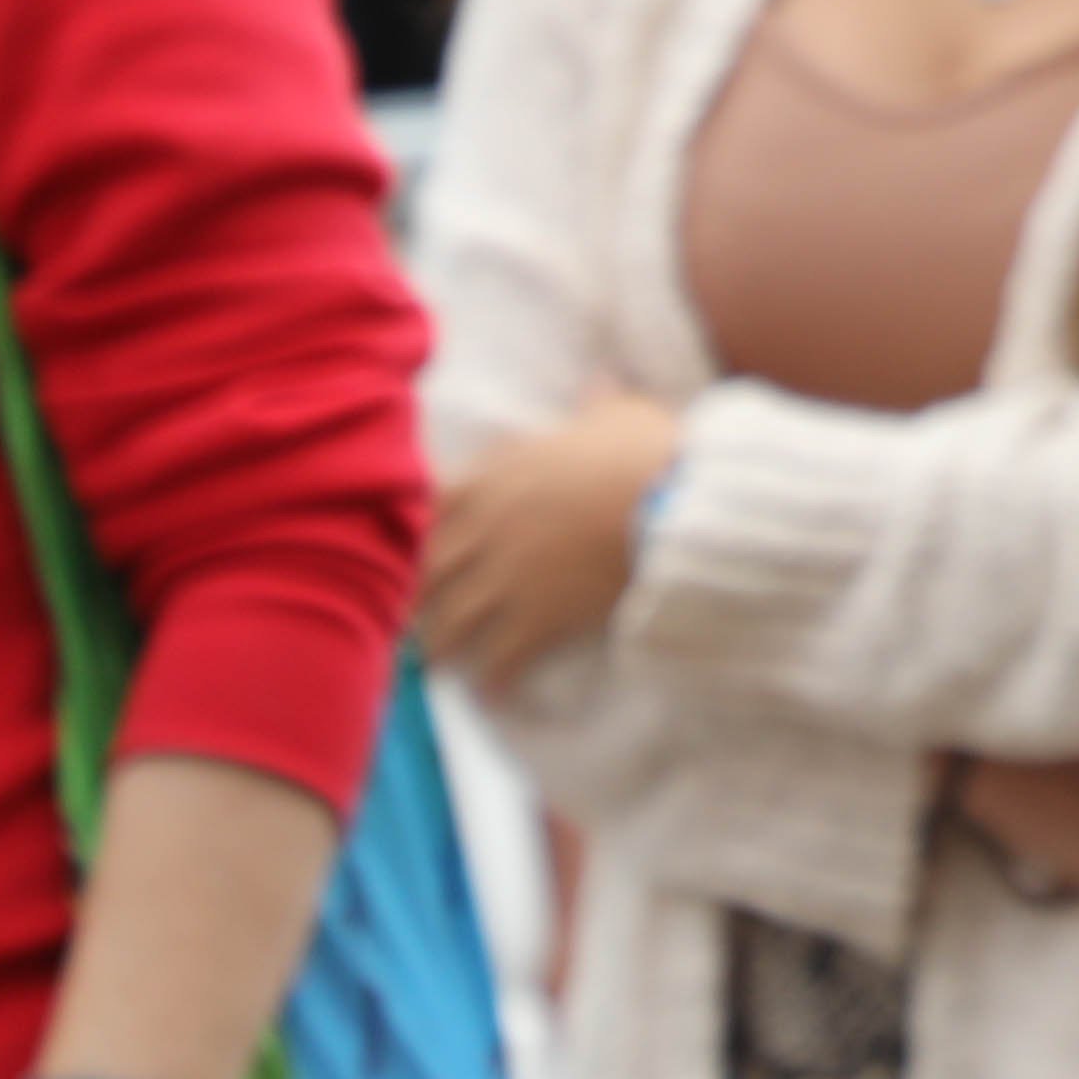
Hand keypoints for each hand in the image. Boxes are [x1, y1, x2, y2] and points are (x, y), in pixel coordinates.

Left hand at [420, 389, 682, 686]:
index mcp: (492, 479)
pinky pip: (500, 660)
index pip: (424, 508)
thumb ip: (597, 403)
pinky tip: (490, 695)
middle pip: (425, 574)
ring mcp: (504, 581)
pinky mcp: (536, 620)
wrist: (675, 505)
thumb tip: (599, 383)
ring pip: (450, 623)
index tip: (404, 548)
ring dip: (440, 644)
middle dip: (413, 597)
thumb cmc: (648, 452)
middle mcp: (483, 533)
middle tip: (403, 616)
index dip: (410, 530)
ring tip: (436, 661)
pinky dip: (492, 680)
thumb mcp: (620, 415)